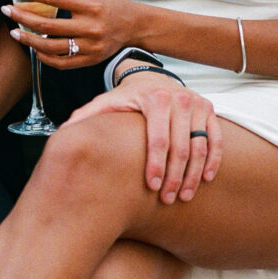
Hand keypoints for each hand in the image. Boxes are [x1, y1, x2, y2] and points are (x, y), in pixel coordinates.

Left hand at [1, 0, 138, 67]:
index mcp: (89, 6)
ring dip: (29, 40)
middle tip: (7, 10)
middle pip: (47, 24)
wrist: (136, 26)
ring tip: (16, 33)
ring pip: (50, 47)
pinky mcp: (89, 60)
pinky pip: (61, 62)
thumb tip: (40, 0)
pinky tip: (35, 50)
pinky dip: (45, 57)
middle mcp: (89, 27)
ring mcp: (89, 46)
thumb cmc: (113, 7)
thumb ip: (70, 0)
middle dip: (22, 17)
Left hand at [63, 73, 222, 203]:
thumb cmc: (126, 99)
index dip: (156, 164)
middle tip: (168, 199)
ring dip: (194, 174)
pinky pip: (215, 139)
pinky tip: (206, 179)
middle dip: (175, 176)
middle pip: (181, 146)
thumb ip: (85, 117)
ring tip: (185, 197)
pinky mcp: (209, 111)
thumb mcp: (105, 103)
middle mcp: (180, 100)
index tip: (152, 187)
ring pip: (200, 146)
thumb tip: (63, 134)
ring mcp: (197, 105)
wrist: (152, 79)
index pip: (158, 138)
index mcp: (155, 98)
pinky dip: (213, 160)